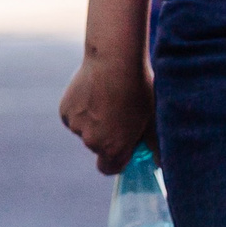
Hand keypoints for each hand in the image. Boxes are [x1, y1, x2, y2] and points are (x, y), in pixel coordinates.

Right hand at [60, 55, 154, 175]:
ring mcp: (76, 126)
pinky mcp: (65, 110)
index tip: (124, 143)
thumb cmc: (139, 88)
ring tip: (106, 97)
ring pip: (85, 129)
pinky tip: (92, 91)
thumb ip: (156, 146)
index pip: (109, 168)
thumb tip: (160, 164)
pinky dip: (81, 109)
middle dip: (106, 134)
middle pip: (97, 146)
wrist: (114, 58)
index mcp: (114, 149)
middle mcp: (91, 142)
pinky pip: (74, 116)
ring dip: (92, 120)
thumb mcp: (153, 119)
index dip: (117, 157)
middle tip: (119, 112)